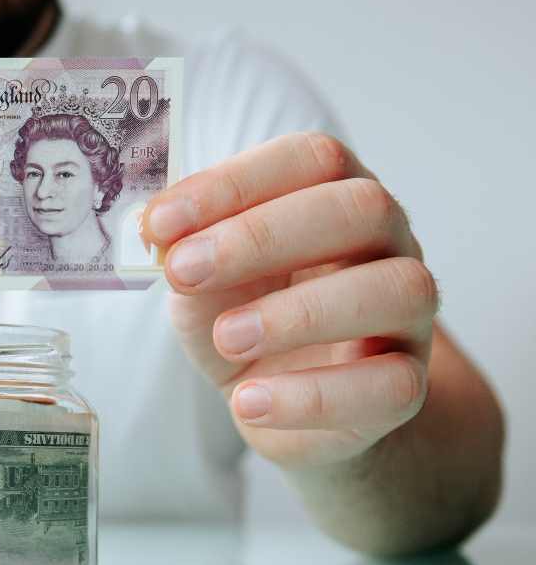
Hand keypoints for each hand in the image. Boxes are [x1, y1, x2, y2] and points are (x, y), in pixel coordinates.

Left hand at [143, 132, 438, 467]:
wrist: (278, 405)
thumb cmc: (242, 320)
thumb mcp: (202, 281)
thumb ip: (185, 251)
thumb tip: (156, 231)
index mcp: (335, 196)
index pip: (310, 159)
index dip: (233, 183)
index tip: (159, 223)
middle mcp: (387, 244)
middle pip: (362, 208)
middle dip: (262, 236)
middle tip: (184, 272)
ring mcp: (407, 315)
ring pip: (395, 289)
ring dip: (299, 313)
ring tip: (226, 338)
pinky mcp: (407, 386)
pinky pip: (390, 385)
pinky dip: (313, 396)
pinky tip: (250, 401)